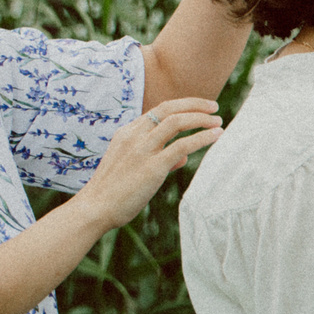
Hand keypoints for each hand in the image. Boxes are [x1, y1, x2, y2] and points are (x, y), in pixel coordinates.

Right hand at [76, 99, 223, 227]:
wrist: (95, 208)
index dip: (182, 105)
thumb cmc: (114, 192)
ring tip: (218, 123)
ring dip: (201, 119)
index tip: (200, 107)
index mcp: (127, 132)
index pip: (159, 109)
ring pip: (176, 122)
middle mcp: (134, 136)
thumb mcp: (133, 167)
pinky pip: (182, 146)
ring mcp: (143, 150)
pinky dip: (202, 138)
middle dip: (195, 104)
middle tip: (215, 107)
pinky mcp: (152, 167)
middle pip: (169, 109)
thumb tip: (182, 158)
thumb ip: (157, 158)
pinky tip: (215, 136)